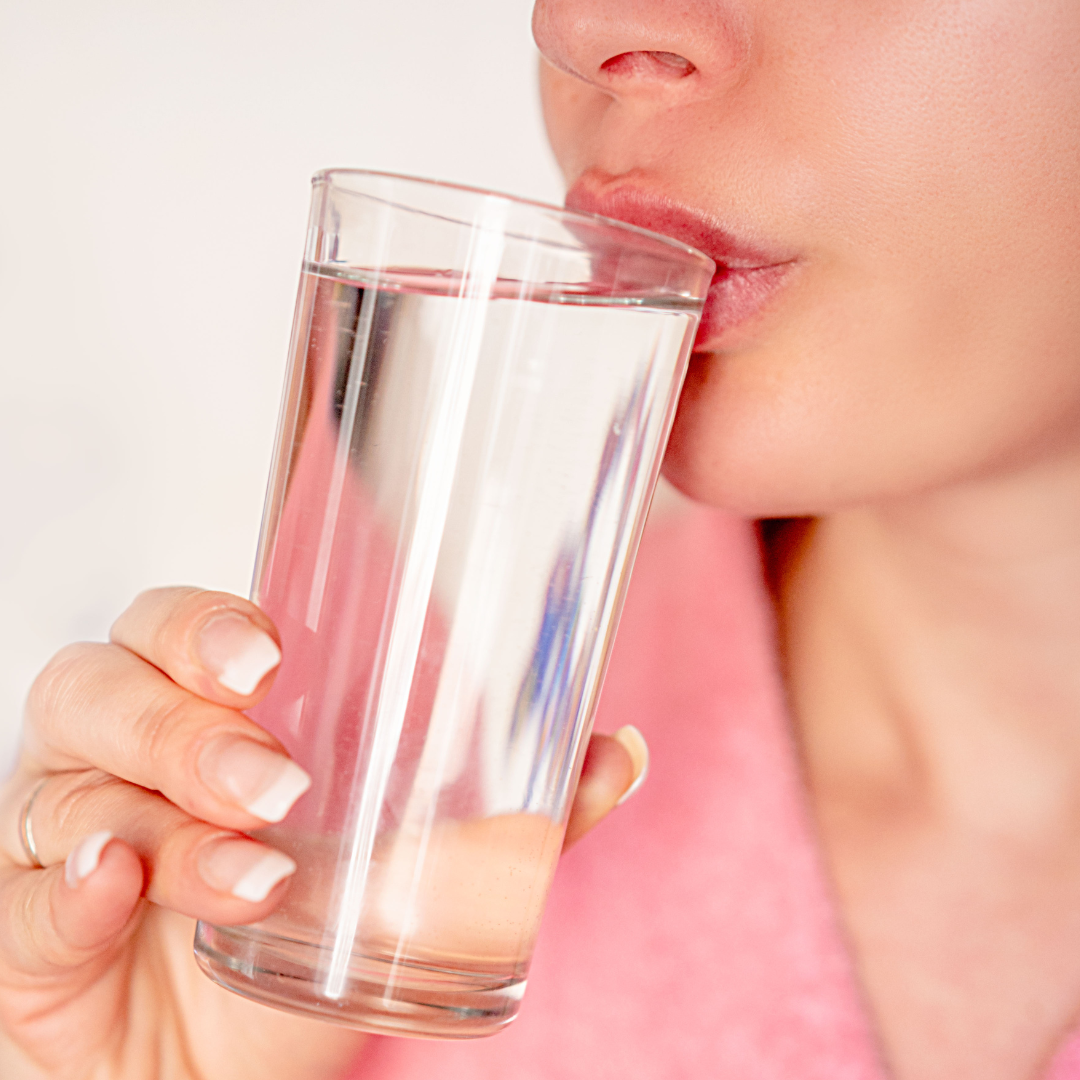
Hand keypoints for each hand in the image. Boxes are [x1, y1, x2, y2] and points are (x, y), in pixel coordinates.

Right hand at [0, 587, 645, 1079]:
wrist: (218, 1073)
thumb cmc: (306, 946)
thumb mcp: (410, 875)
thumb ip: (512, 815)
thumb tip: (619, 749)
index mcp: (207, 716)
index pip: (175, 628)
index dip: (206, 625)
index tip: (270, 657)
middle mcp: (124, 756)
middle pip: (105, 682)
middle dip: (187, 723)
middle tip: (277, 781)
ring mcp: (68, 834)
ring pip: (68, 776)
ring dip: (168, 816)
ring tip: (256, 868)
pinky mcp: (29, 927)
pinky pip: (26, 890)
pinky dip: (73, 886)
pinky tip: (118, 889)